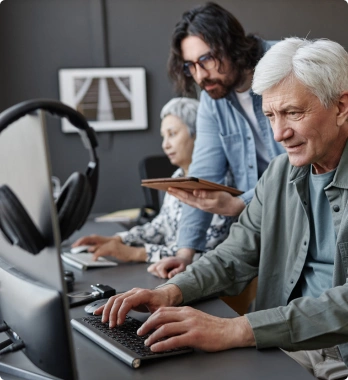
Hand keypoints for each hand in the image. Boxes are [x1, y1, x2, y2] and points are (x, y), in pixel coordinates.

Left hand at [72, 234, 146, 261]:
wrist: (133, 253)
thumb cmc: (123, 252)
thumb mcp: (110, 250)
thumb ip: (100, 249)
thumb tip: (90, 250)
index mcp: (106, 239)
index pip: (93, 237)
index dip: (83, 240)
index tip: (76, 244)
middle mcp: (108, 239)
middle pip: (93, 237)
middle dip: (83, 241)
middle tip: (75, 245)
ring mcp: (111, 243)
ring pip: (97, 243)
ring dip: (88, 246)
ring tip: (81, 250)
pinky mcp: (114, 248)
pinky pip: (103, 250)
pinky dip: (97, 254)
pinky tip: (94, 258)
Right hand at [93, 285, 182, 327]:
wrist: (164, 295)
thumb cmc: (163, 302)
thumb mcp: (162, 310)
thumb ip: (157, 319)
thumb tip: (152, 329)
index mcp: (142, 294)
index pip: (127, 301)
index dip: (121, 312)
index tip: (119, 323)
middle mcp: (134, 292)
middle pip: (118, 300)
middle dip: (112, 313)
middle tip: (111, 325)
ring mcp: (130, 293)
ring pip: (114, 299)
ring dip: (107, 310)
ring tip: (104, 321)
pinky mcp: (127, 297)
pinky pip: (114, 300)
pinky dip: (105, 306)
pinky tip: (98, 311)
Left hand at [138, 307, 255, 351]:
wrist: (229, 331)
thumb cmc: (213, 327)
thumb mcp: (195, 318)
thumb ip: (182, 319)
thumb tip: (166, 325)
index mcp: (186, 310)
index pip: (163, 310)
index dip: (151, 317)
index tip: (144, 325)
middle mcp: (186, 315)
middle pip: (161, 316)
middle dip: (147, 325)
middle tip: (140, 332)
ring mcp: (190, 325)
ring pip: (165, 328)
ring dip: (153, 336)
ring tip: (147, 343)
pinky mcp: (194, 336)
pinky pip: (174, 340)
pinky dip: (162, 344)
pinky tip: (156, 348)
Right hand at [147, 254, 192, 278]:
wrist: (182, 258)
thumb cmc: (183, 264)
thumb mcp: (183, 268)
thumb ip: (176, 272)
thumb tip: (169, 276)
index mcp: (168, 261)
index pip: (159, 268)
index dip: (163, 274)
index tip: (168, 276)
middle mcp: (162, 260)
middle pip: (154, 268)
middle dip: (159, 275)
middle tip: (166, 275)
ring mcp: (160, 261)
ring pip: (151, 268)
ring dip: (156, 273)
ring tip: (164, 274)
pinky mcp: (158, 263)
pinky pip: (152, 268)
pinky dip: (155, 272)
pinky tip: (161, 273)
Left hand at [168, 188, 244, 216]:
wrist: (234, 209)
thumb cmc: (227, 200)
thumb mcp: (218, 195)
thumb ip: (207, 194)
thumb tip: (195, 191)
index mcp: (203, 203)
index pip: (187, 197)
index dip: (178, 192)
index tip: (171, 188)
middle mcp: (201, 206)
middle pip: (185, 199)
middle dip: (176, 194)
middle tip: (168, 189)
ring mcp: (202, 206)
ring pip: (188, 201)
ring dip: (180, 196)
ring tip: (173, 191)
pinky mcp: (204, 206)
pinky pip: (192, 202)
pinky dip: (186, 198)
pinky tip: (184, 196)